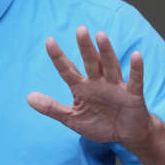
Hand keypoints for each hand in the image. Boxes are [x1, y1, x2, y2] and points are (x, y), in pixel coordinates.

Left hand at [27, 26, 152, 145]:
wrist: (126, 135)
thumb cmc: (99, 123)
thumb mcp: (72, 118)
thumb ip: (52, 108)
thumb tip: (28, 97)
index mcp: (81, 87)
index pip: (67, 69)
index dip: (58, 56)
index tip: (49, 40)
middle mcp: (98, 82)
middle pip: (90, 61)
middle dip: (85, 47)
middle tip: (80, 29)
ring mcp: (115, 86)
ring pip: (110, 66)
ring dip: (106, 52)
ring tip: (100, 35)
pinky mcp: (132, 95)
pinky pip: (134, 81)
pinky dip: (136, 69)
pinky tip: (137, 56)